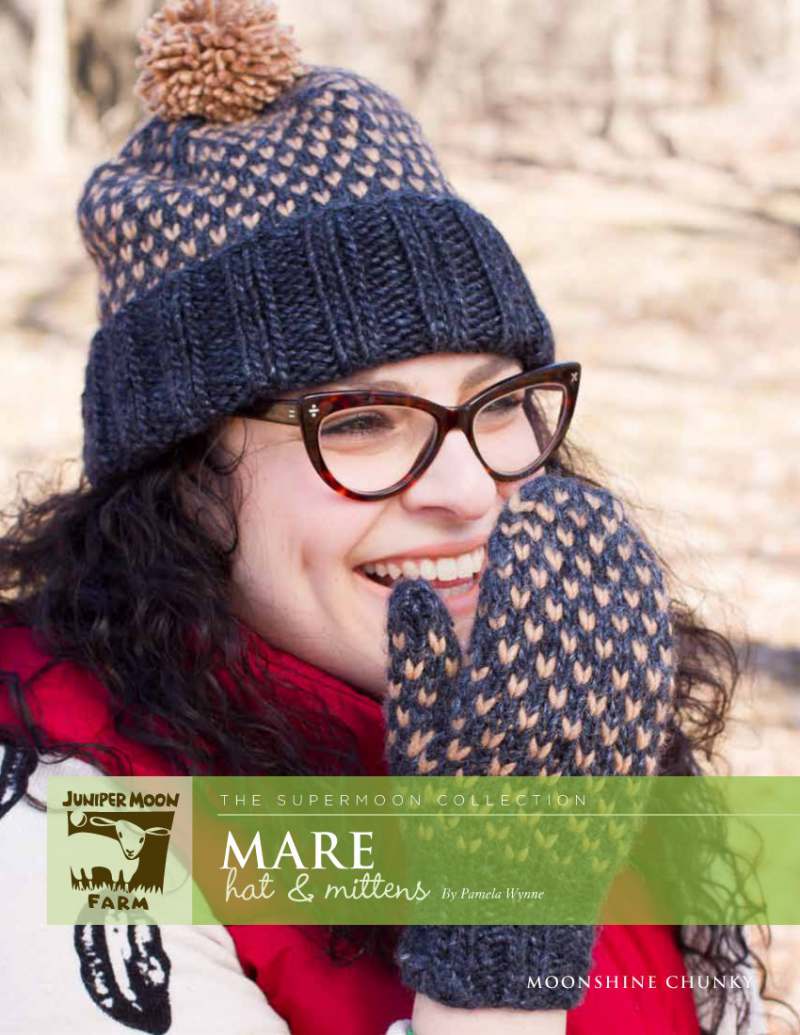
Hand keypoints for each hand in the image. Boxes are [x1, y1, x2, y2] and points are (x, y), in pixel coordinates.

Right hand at [384, 474, 675, 1008]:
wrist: (511, 891)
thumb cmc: (450, 809)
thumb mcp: (416, 735)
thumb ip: (415, 658)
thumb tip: (412, 589)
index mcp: (500, 692)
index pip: (523, 592)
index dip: (529, 541)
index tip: (528, 504)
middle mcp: (560, 696)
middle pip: (577, 593)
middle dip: (573, 536)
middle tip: (567, 495)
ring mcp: (606, 716)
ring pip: (619, 620)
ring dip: (614, 559)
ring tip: (603, 520)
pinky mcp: (635, 737)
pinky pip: (648, 662)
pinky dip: (644, 612)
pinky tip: (638, 582)